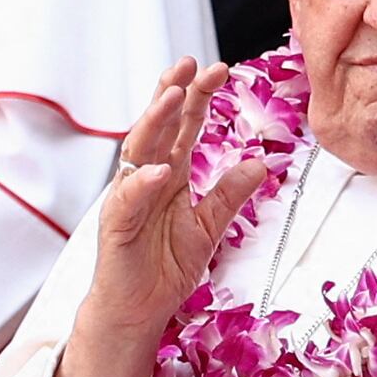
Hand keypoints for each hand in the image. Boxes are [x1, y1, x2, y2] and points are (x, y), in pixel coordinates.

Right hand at [53, 59, 273, 376]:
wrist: (138, 312)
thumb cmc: (164, 268)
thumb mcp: (208, 227)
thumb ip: (229, 194)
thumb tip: (261, 162)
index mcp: (167, 176)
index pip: (183, 127)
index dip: (198, 97)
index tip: (219, 69)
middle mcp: (144, 180)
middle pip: (158, 128)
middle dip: (172, 94)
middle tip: (190, 64)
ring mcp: (127, 201)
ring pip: (137, 153)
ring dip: (153, 123)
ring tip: (171, 96)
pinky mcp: (115, 229)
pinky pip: (127, 202)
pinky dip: (142, 184)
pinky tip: (159, 169)